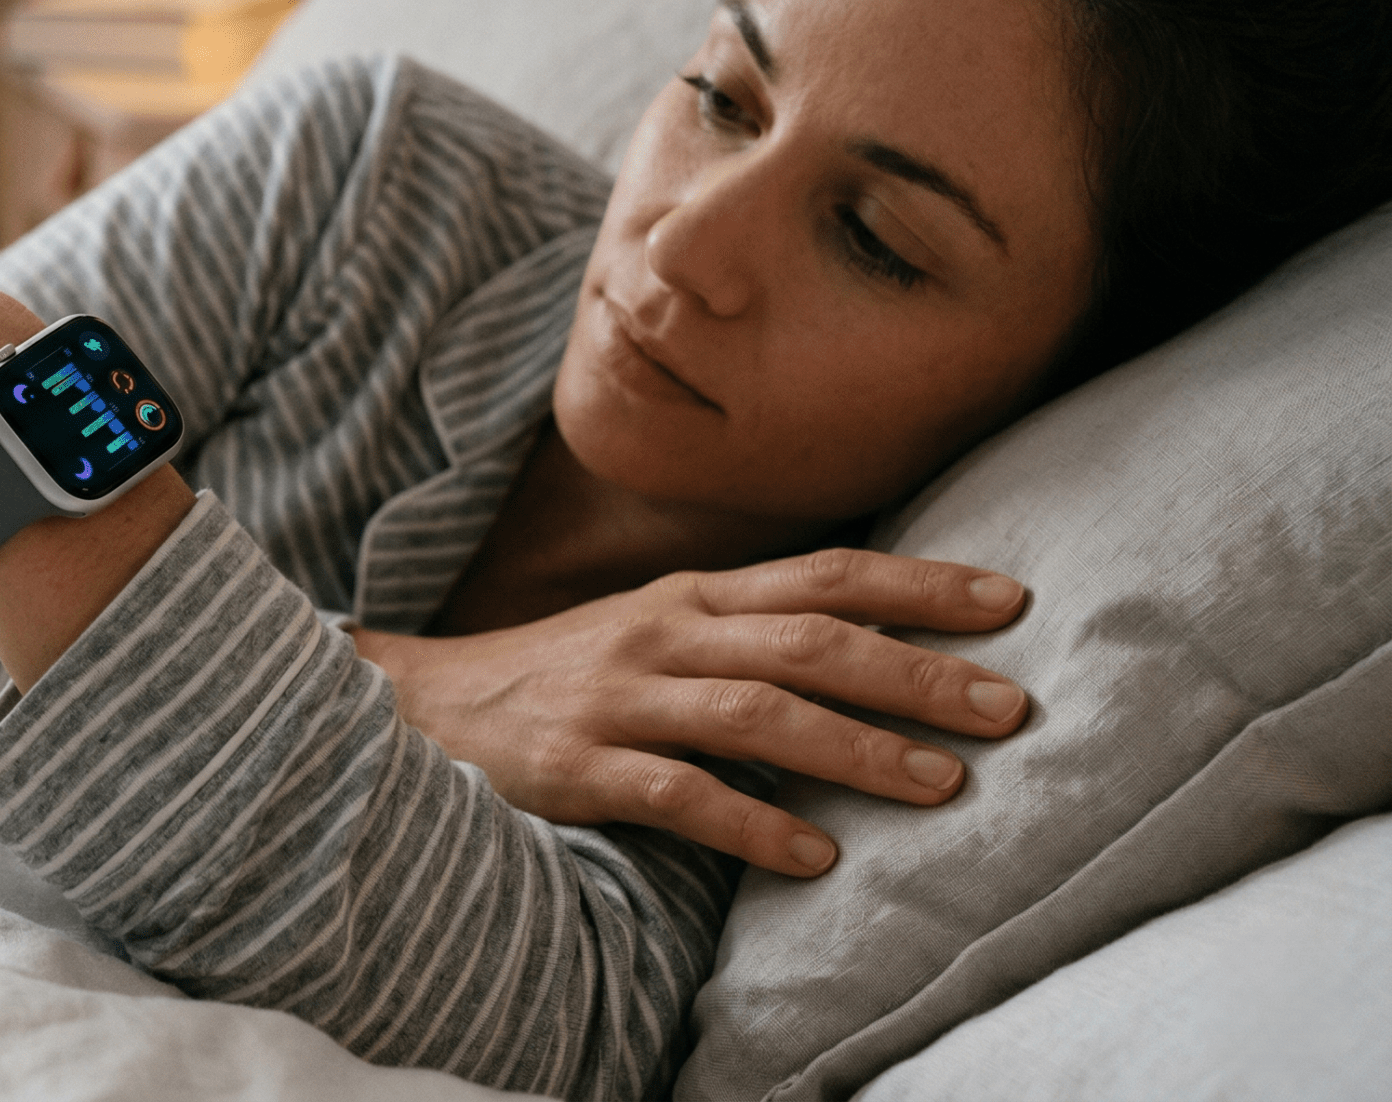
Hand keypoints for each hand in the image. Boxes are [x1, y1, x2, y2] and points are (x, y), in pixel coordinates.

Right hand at [352, 547, 1029, 877]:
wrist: (422, 703)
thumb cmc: (560, 672)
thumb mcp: (652, 626)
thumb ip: (746, 630)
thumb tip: (874, 646)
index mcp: (690, 596)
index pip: (823, 574)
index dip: (918, 584)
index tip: (1009, 602)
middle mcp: (662, 633)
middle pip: (808, 641)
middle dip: (915, 672)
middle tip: (1007, 706)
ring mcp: (619, 697)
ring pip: (755, 714)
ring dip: (854, 748)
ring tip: (939, 785)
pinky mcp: (578, 765)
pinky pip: (677, 795)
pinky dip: (751, 826)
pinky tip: (813, 856)